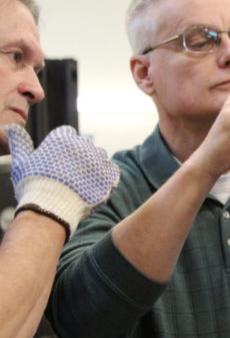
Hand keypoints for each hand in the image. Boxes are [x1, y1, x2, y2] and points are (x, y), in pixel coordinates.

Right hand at [6, 124, 119, 238]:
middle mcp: (83, 145)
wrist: (50, 209)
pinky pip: (111, 170)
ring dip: (93, 165)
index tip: (58, 160)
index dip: (63, 147)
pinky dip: (105, 177)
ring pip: (99, 156)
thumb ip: (19, 143)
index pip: (68, 134)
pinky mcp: (109, 175)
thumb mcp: (21, 163)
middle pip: (85, 144)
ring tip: (80, 182)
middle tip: (69, 174)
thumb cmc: (33, 187)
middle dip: (78, 156)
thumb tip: (11, 128)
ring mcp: (97, 160)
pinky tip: (93, 186)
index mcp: (63, 138)